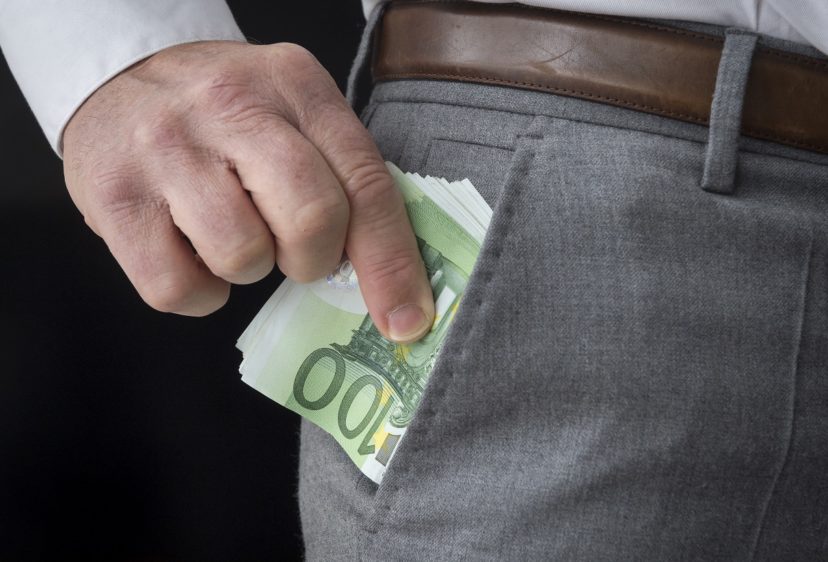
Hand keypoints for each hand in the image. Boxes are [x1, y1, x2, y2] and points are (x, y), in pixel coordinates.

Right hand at [62, 41, 433, 342]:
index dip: (392, 262)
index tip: (407, 320)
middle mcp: (229, 106)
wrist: (118, 83)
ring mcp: (166, 150)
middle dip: (314, 259)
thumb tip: (390, 282)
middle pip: (311, 218)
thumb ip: (340, 174)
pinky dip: (200, 292)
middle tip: (296, 251)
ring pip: (243, 256)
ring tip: (233, 232)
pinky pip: (179, 288)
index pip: (364, 182)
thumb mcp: (291, 112)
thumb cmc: (224, 116)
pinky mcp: (115, 199)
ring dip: (250, 266)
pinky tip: (192, 251)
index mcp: (294, 85)